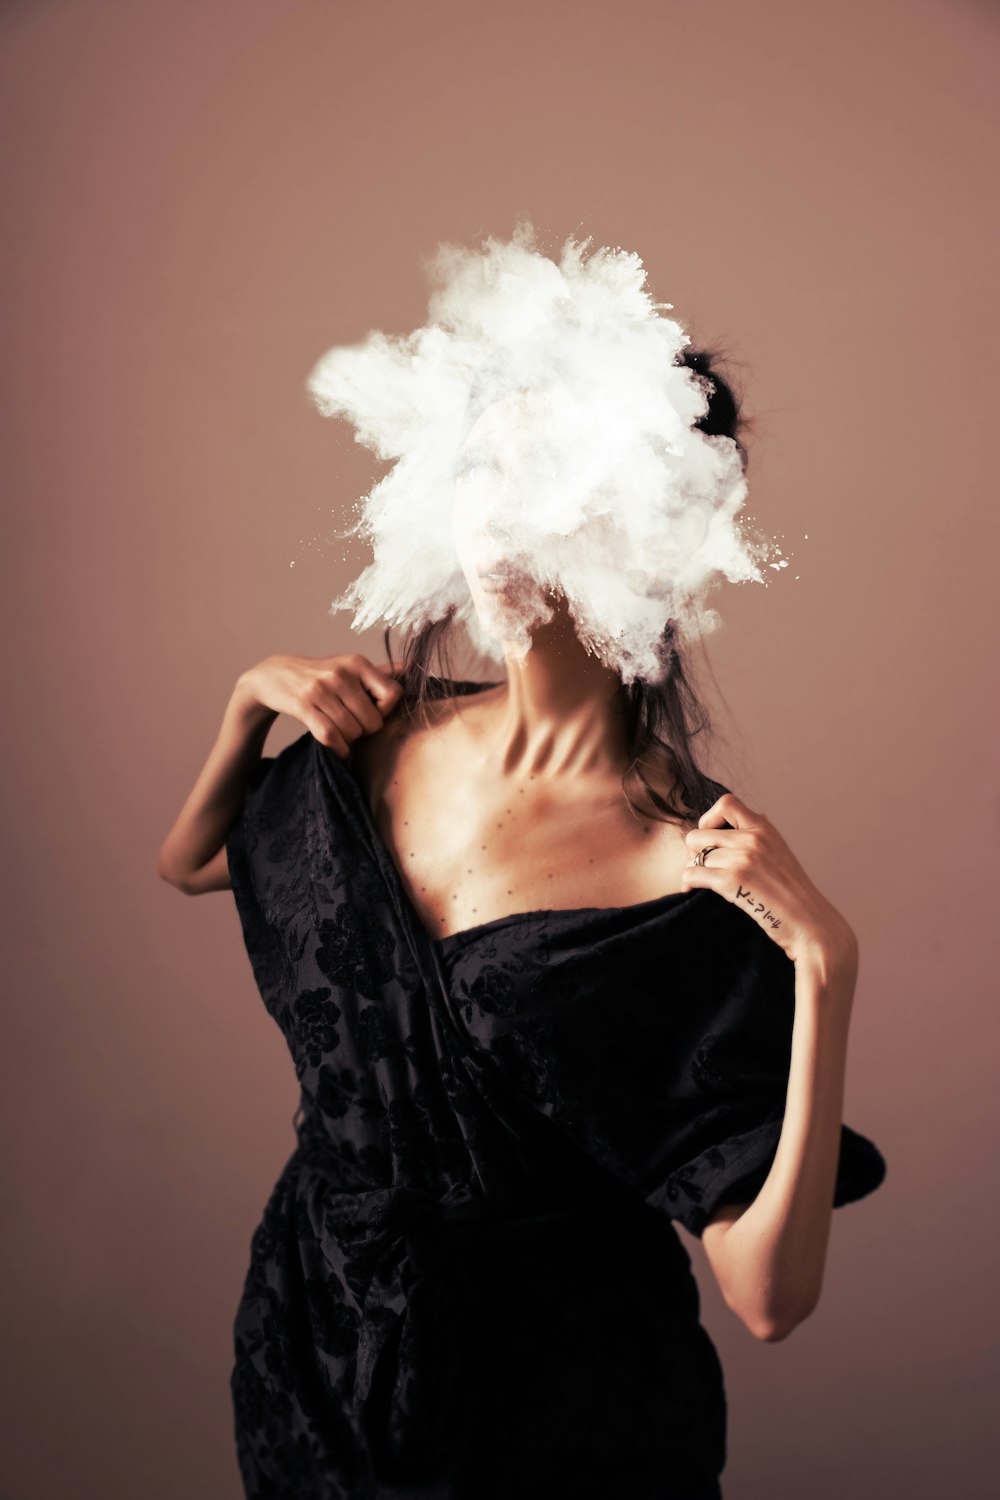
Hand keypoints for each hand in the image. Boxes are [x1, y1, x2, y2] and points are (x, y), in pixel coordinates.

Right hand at [238, 653, 404, 757]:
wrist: (274, 676)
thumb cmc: (320, 675)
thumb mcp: (348, 667)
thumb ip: (379, 672)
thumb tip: (411, 667)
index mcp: (357, 663)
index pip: (393, 694)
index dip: (386, 711)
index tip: (372, 712)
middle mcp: (341, 673)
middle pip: (373, 721)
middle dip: (365, 731)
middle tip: (353, 726)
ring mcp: (321, 689)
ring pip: (352, 732)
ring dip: (349, 740)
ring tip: (342, 733)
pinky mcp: (303, 706)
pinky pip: (330, 736)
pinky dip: (337, 748)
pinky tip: (336, 747)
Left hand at [681, 792, 857, 970]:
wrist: (810, 923)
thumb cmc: (794, 894)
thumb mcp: (780, 852)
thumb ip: (762, 836)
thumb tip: (753, 815)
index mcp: (764, 828)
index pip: (727, 802)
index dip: (709, 818)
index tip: (711, 838)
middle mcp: (753, 838)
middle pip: (699, 833)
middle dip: (695, 851)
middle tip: (703, 866)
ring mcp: (742, 858)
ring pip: (694, 856)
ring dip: (693, 870)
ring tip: (701, 882)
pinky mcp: (733, 881)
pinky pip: (692, 874)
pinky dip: (687, 884)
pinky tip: (692, 891)